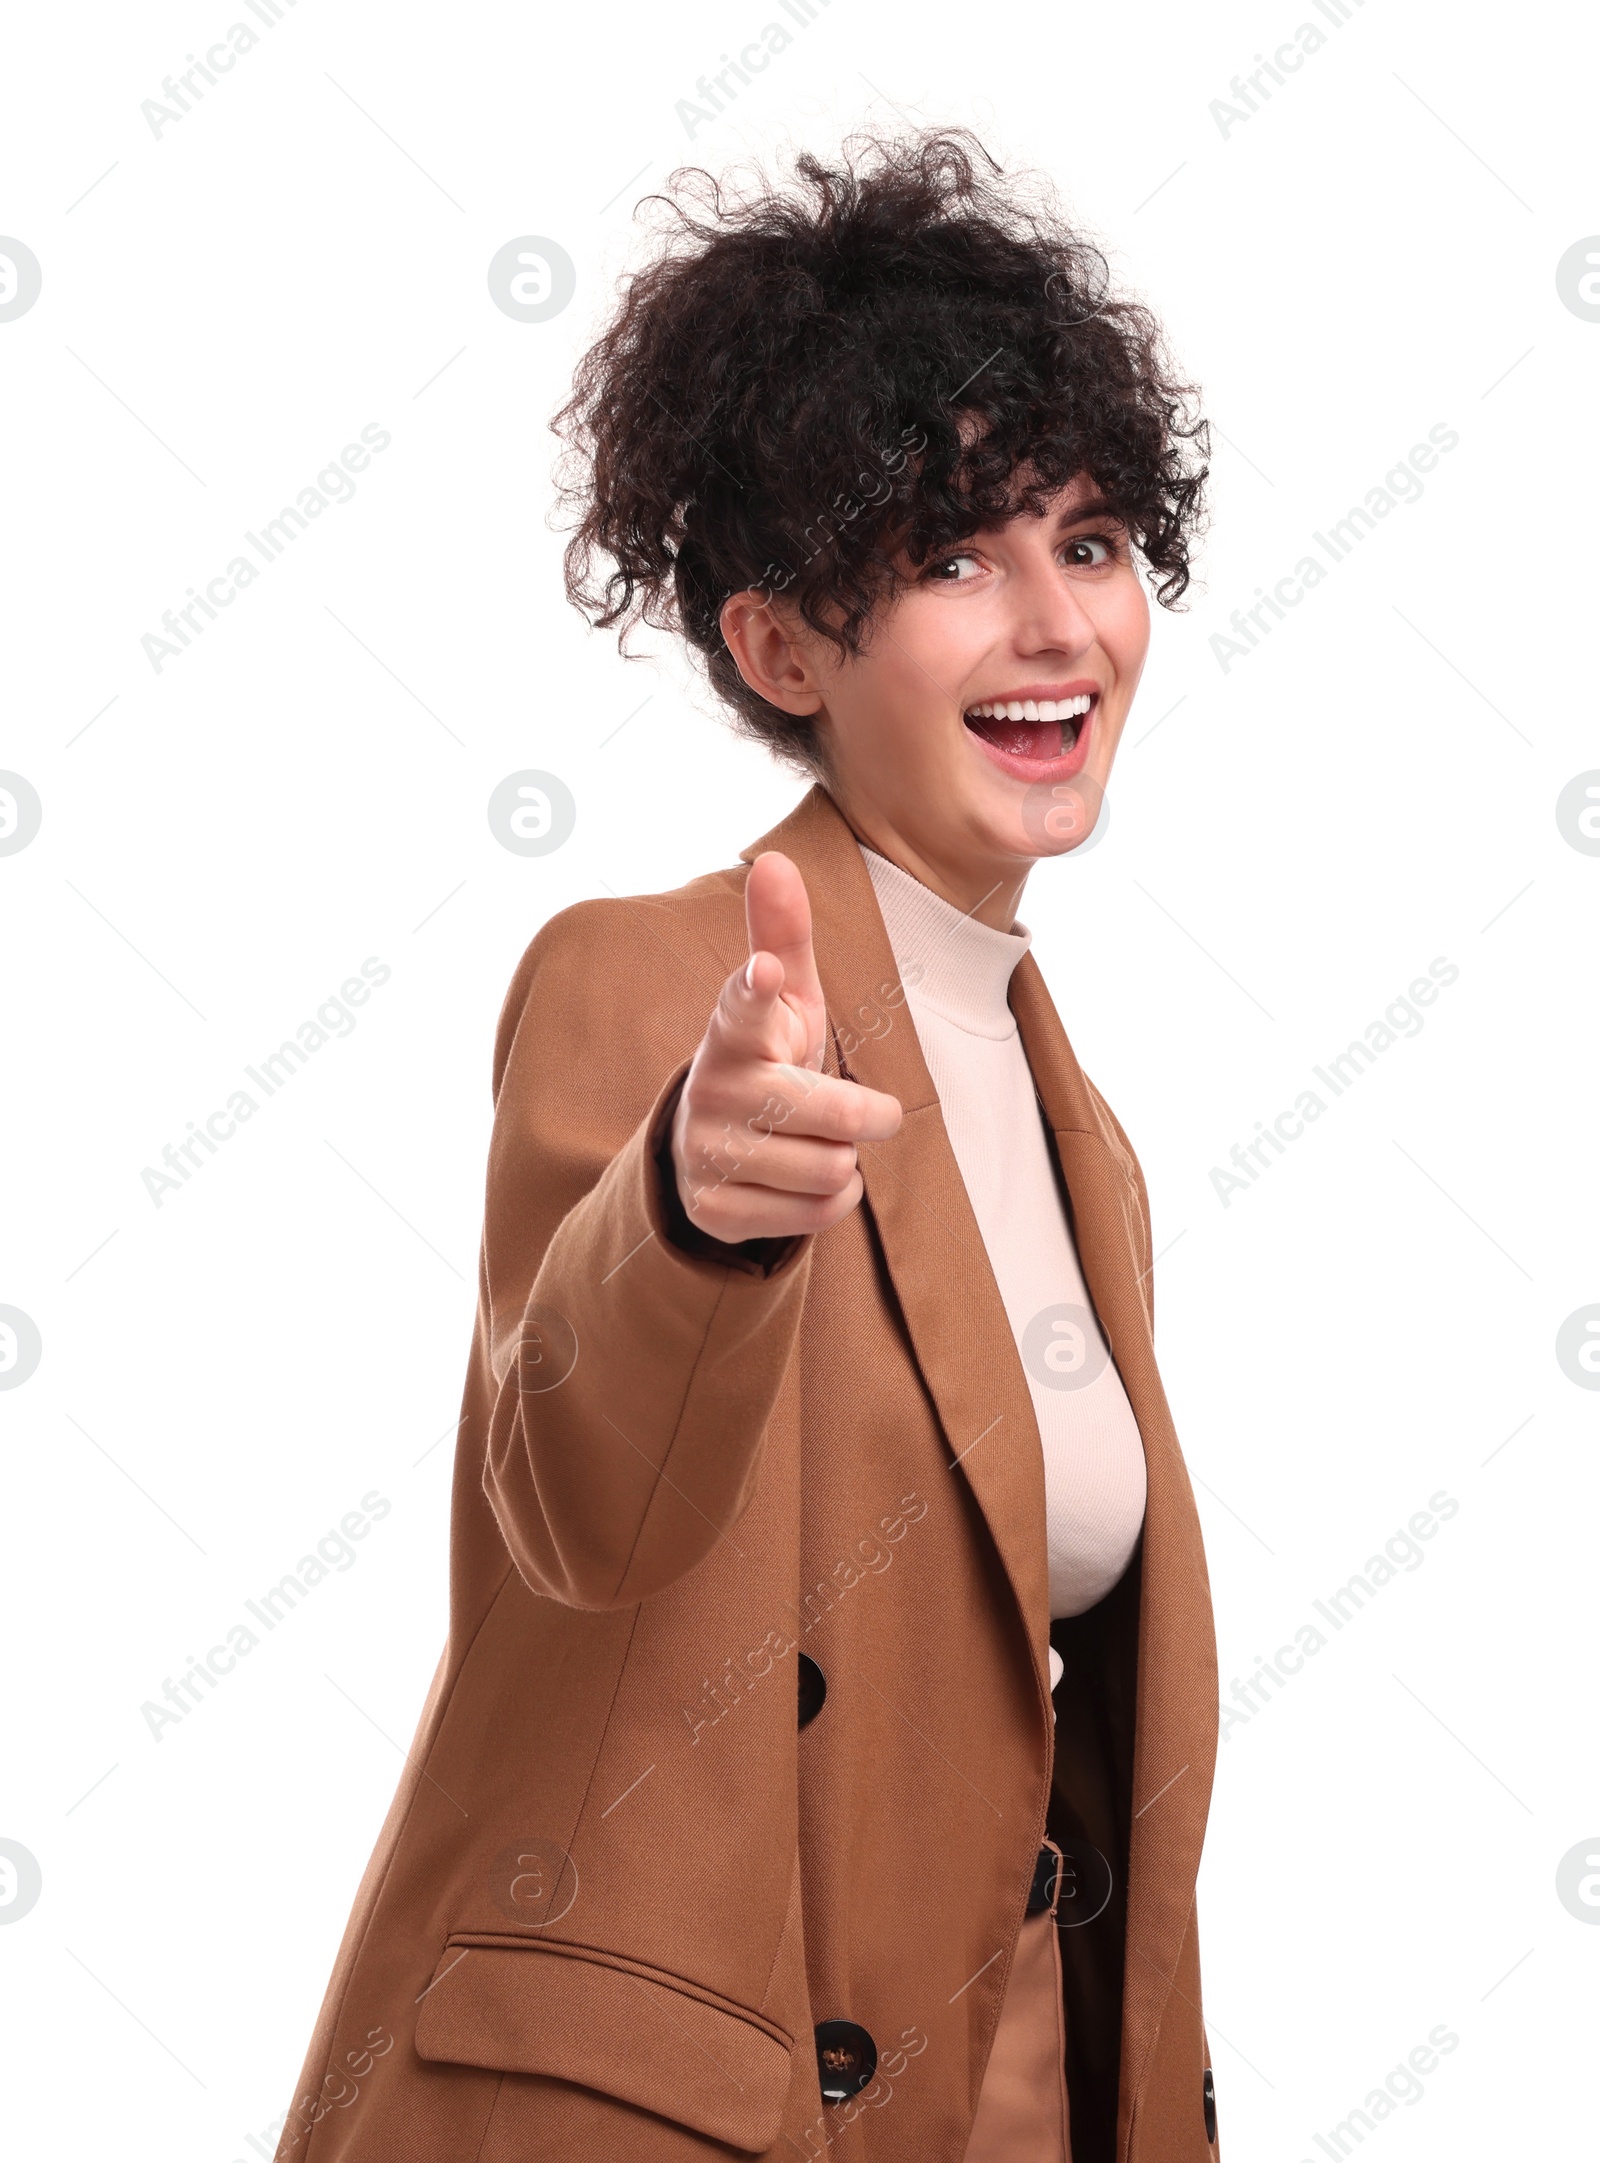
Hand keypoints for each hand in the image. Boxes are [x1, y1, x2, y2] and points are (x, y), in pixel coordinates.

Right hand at [669, 851, 902, 1242]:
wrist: (705, 1150)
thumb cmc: (767, 1060)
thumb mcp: (785, 1002)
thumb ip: (783, 935)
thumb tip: (775, 860)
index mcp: (734, 1030)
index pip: (744, 1005)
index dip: (760, 989)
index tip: (768, 971)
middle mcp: (713, 1090)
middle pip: (836, 1116)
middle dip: (870, 1115)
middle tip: (870, 1112)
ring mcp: (707, 1153)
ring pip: (832, 1169)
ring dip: (844, 1162)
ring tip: (817, 1146)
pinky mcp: (714, 1209)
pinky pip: (816, 1213)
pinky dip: (828, 1201)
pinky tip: (801, 1182)